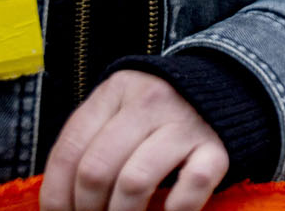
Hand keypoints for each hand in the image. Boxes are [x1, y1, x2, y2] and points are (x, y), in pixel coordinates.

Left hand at [40, 70, 227, 210]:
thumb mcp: (120, 109)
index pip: (70, 151)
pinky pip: (190, 187)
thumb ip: (91, 142)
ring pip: (135, 182)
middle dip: (86, 210)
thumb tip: (58, 204)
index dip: (57, 196)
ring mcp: (186, 123)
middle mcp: (150, 101)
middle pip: (97, 170)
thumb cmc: (159, 112)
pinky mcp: (217, 147)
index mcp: (117, 91)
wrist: (227, 87)